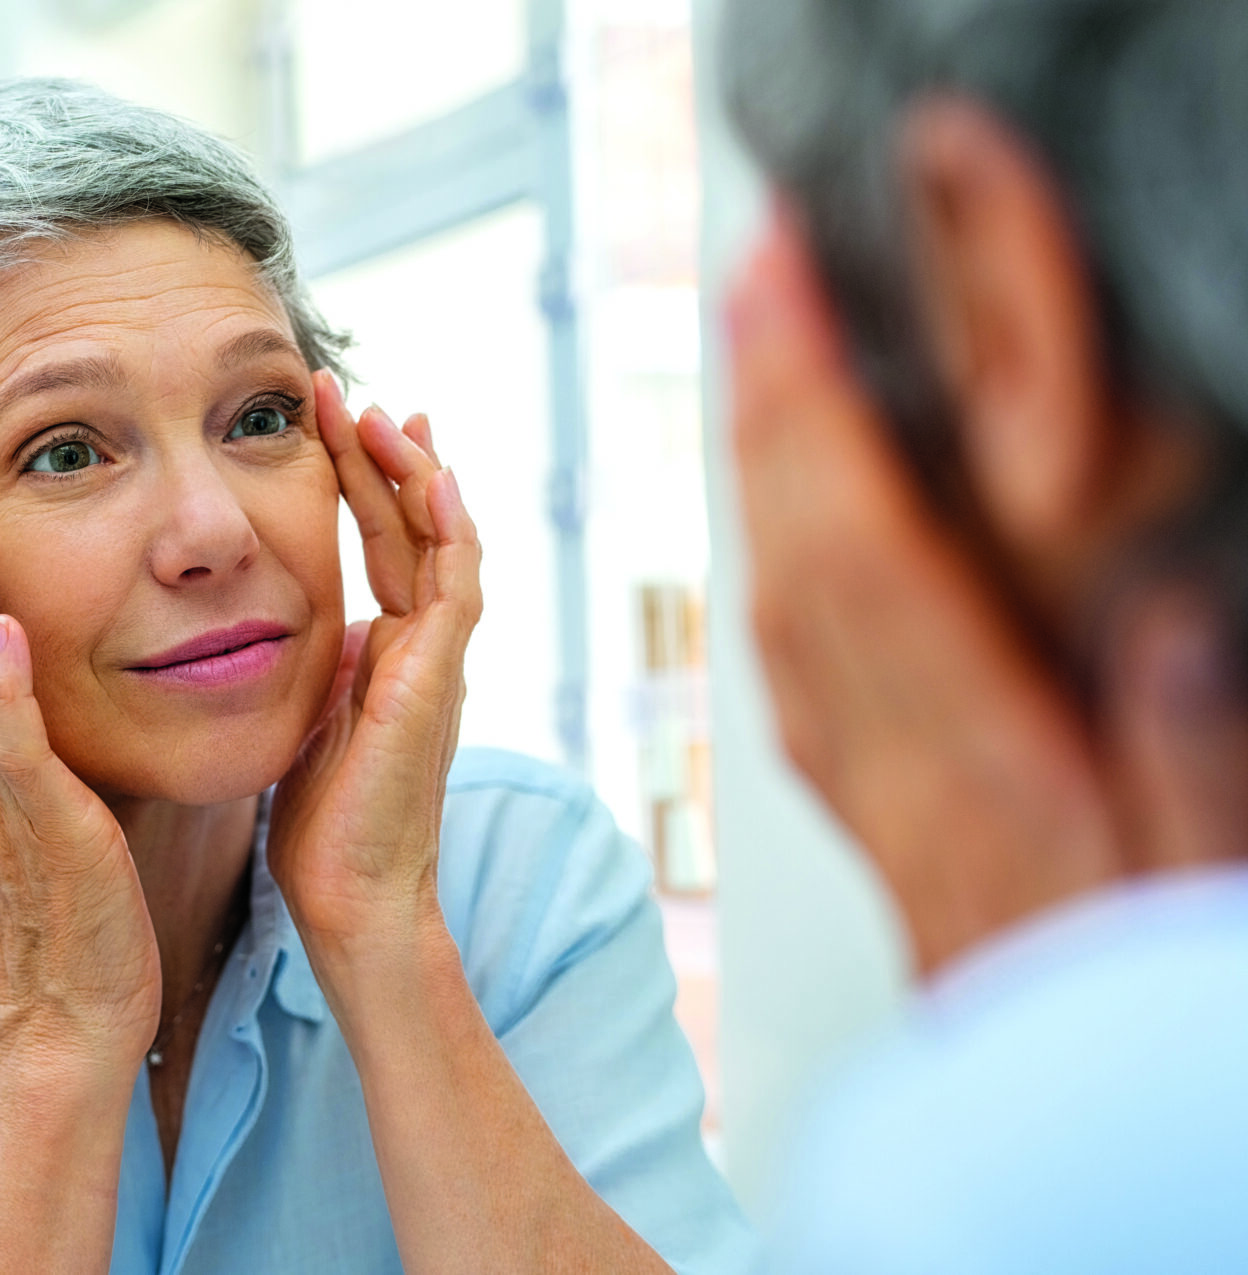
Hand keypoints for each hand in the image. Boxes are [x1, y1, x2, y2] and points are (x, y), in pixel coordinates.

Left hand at [268, 371, 482, 960]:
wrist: (351, 896)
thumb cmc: (321, 827)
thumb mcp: (306, 721)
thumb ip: (315, 667)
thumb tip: (293, 625)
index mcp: (389, 653)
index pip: (384, 544)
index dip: (361, 480)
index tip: (333, 421)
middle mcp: (422, 648)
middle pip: (413, 527)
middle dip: (384, 455)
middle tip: (350, 392)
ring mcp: (439, 662)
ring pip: (443, 544)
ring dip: (415, 475)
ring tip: (383, 412)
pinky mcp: (440, 682)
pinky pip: (456, 590)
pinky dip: (451, 531)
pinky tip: (434, 479)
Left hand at [727, 214, 1121, 971]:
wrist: (1049, 1122)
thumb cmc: (1126, 997)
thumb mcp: (1196, 871)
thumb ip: (1186, 746)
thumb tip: (1166, 613)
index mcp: (979, 762)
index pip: (866, 553)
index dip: (816, 413)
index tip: (788, 297)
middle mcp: (893, 758)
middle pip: (800, 554)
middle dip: (774, 405)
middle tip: (760, 278)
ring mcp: (864, 779)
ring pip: (782, 597)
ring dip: (765, 469)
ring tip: (766, 359)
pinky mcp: (864, 799)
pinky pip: (794, 659)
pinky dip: (782, 558)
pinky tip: (785, 517)